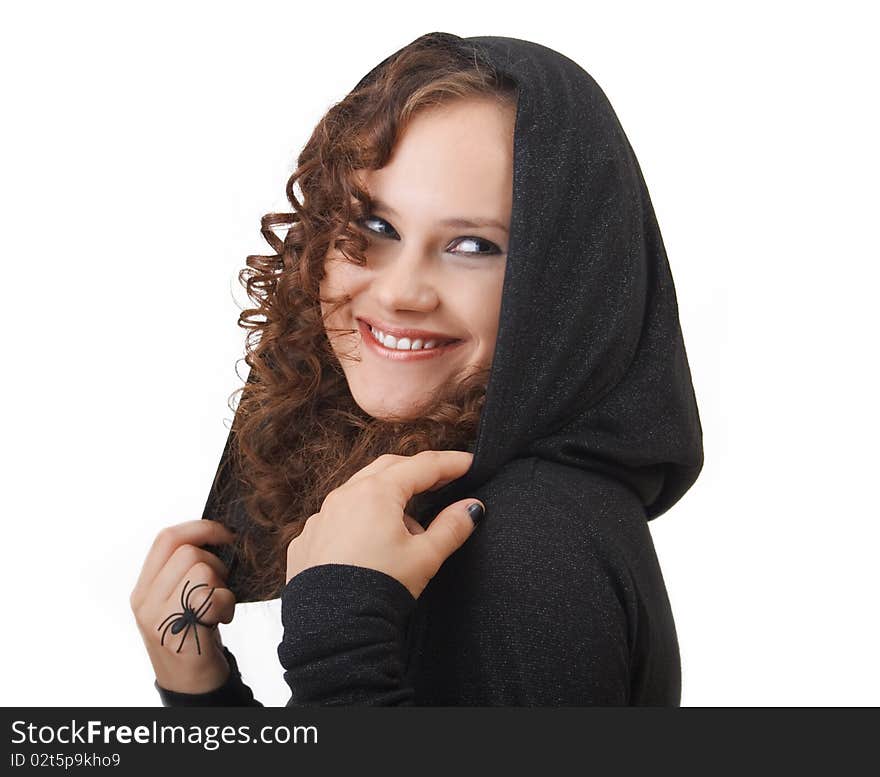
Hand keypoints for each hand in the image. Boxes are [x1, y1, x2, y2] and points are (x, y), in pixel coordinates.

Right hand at [130, 520, 237, 693]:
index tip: (225, 534)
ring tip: (218, 608)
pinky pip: (210, 598)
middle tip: (220, 588)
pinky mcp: (178, 635)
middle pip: (188, 552)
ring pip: (201, 571)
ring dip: (223, 587)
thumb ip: (185, 570)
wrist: (191, 684)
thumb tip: (217, 534)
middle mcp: (145, 601)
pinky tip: (222, 620)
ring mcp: (158, 619)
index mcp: (144, 587)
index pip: (166, 538)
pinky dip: (226, 605)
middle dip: (216, 564)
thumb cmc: (194, 634)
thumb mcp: (180, 598)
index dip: (200, 528)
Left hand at [286, 450, 484, 599]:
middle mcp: (344, 496)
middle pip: (388, 468)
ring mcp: (321, 517)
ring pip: (359, 491)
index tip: (469, 463)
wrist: (332, 629)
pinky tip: (371, 543)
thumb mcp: (425, 557)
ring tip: (409, 524)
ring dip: (387, 497)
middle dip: (417, 471)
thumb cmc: (378, 589)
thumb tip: (472, 508)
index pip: (422, 466)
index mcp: (376, 493)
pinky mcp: (307, 540)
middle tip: (443, 479)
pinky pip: (337, 518)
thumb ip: (452, 527)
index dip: (450, 463)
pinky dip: (358, 520)